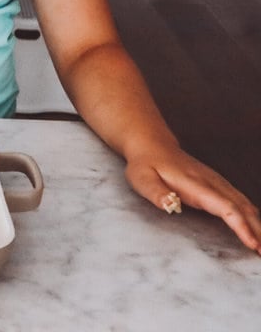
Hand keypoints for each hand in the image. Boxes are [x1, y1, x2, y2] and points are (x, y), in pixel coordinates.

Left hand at [124, 145, 260, 253]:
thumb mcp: (141, 178)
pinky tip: (259, 232)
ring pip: (246, 206)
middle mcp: (212, 183)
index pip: (225, 207)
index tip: (252, 244)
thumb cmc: (145, 165)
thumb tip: (170, 205)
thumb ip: (156, 192)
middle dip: (258, 231)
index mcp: (196, 184)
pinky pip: (241, 203)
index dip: (241, 226)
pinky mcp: (218, 186)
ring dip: (259, 226)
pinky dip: (253, 218)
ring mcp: (218, 183)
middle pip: (243, 208)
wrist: (152, 146)